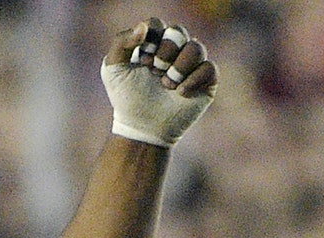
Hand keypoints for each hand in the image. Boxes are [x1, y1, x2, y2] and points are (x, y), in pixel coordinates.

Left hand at [101, 18, 216, 147]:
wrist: (141, 127)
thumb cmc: (126, 98)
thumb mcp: (113, 69)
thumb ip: (121, 41)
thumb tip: (143, 26)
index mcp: (153, 43)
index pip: (157, 24)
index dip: (150, 40)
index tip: (141, 62)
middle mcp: (175, 50)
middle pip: (178, 32)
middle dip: (164, 53)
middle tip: (154, 73)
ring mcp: (192, 64)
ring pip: (196, 48)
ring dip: (178, 68)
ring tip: (166, 85)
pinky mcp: (206, 81)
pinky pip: (209, 67)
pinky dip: (193, 79)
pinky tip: (180, 93)